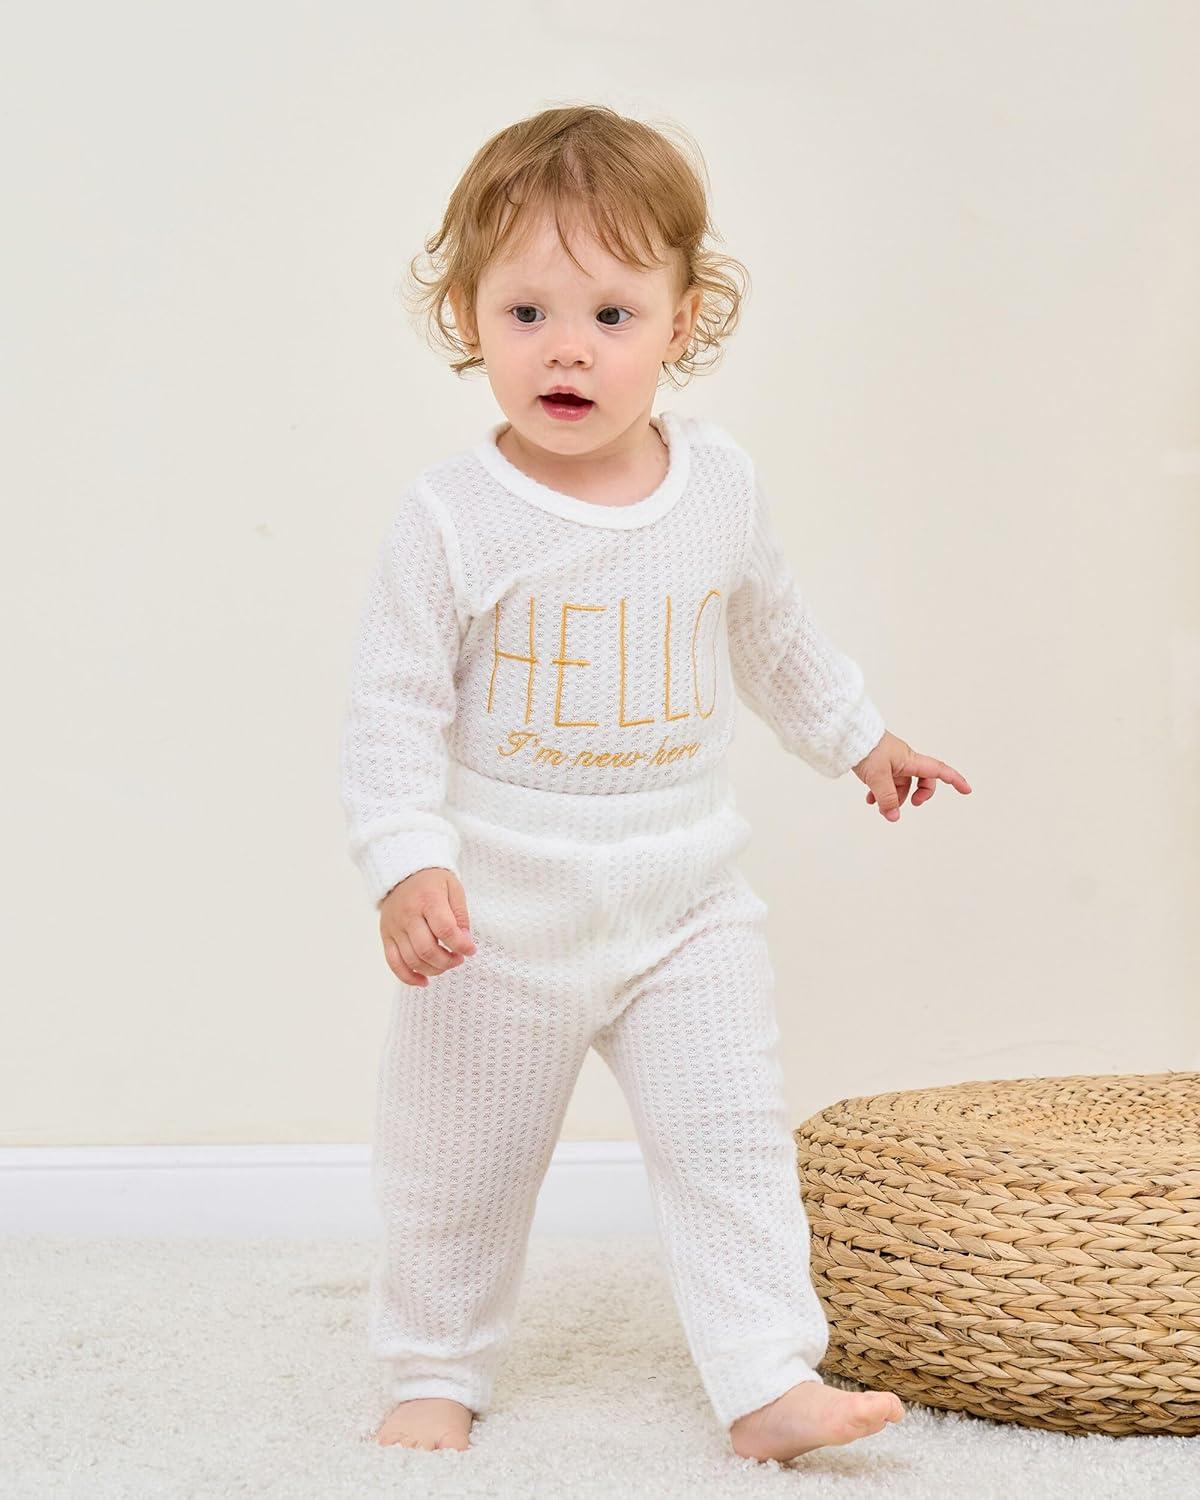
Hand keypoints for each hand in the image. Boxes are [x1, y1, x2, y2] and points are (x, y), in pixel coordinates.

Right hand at [378, 867, 476, 985]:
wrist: (402, 872)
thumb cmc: (433, 881)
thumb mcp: (453, 888)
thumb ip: (460, 915)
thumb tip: (465, 942)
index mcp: (427, 899)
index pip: (445, 930)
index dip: (461, 945)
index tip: (471, 950)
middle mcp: (408, 914)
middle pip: (427, 949)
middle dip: (448, 961)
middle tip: (459, 959)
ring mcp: (394, 927)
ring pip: (412, 960)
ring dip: (433, 970)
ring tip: (446, 964)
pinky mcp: (386, 935)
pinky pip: (393, 963)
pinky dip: (408, 977)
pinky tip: (424, 981)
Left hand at [851, 730, 971, 821]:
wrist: (848, 734)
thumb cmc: (866, 749)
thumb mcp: (877, 777)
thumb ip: (887, 798)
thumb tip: (894, 817)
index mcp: (911, 760)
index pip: (939, 770)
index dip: (954, 780)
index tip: (967, 790)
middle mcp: (905, 760)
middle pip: (922, 780)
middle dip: (918, 795)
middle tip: (910, 806)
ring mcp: (892, 763)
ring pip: (901, 785)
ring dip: (893, 798)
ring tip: (878, 806)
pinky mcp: (880, 765)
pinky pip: (887, 782)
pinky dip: (881, 793)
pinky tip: (869, 800)